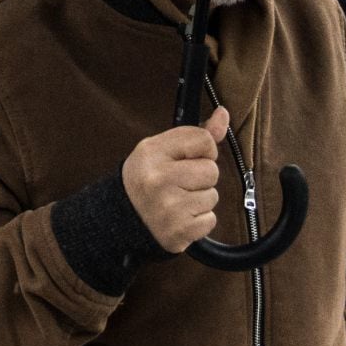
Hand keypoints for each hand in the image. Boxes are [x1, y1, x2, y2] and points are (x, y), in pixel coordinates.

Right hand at [122, 108, 228, 253]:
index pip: (203, 140)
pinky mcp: (179, 231)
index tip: (189, 159)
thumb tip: (223, 113)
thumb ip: (196, 134)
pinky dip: (199, 220)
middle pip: (212, 170)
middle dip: (202, 177)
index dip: (203, 150)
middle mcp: (158, 179)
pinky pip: (211, 220)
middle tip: (181, 184)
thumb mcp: (161, 150)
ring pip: (213, 196)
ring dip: (201, 200)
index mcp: (152, 153)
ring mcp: (169, 208)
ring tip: (178, 201)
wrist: (122, 221)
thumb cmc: (147, 180)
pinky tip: (180, 218)